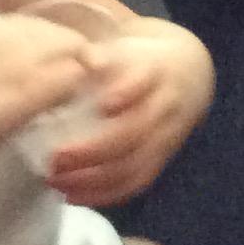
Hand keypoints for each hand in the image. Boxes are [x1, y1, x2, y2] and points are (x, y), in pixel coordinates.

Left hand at [44, 21, 214, 206]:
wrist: (189, 74)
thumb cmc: (142, 61)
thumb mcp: (126, 48)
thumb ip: (102, 54)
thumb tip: (84, 59)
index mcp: (155, 72)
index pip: (142, 82)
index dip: (124, 93)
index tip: (100, 104)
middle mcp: (165, 107)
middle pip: (134, 132)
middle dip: (93, 150)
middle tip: (55, 158)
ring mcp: (166, 137)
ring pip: (134, 165)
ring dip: (93, 179)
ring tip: (56, 181)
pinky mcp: (161, 160)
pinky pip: (136, 184)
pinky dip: (104, 196)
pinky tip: (72, 196)